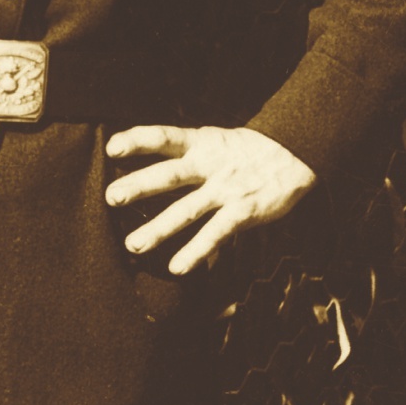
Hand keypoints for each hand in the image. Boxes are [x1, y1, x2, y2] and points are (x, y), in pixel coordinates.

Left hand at [104, 124, 316, 275]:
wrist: (294, 154)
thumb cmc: (247, 151)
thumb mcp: (215, 140)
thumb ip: (185, 151)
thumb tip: (149, 162)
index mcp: (201, 143)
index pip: (165, 137)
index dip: (139, 140)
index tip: (112, 147)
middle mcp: (210, 165)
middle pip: (170, 174)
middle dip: (140, 186)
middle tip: (111, 198)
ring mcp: (226, 189)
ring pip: (188, 209)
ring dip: (159, 228)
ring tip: (133, 244)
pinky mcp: (243, 211)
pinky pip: (216, 233)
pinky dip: (196, 251)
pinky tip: (177, 267)